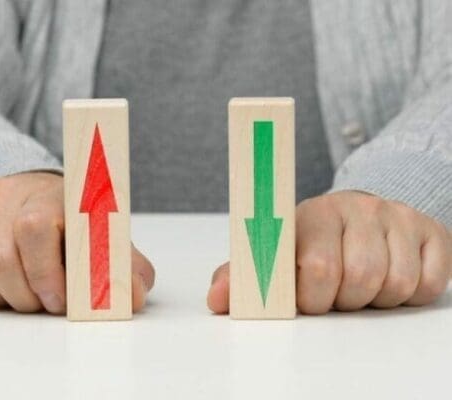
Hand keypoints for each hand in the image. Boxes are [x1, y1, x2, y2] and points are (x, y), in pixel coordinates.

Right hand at [0, 172, 154, 313]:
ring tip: (28, 292)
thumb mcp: (101, 231)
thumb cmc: (67, 217)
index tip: (61, 300)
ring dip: (6, 300)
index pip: (35, 227)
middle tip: (47, 302)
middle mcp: (5, 193)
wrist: (23, 186)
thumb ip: (123, 262)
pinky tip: (5, 283)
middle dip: (29, 296)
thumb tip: (133, 296)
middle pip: (1, 259)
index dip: (46, 273)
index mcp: (49, 192)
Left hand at [208, 191, 450, 313]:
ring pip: (393, 284)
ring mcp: (397, 217)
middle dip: (341, 300)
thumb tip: (217, 300)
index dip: (310, 296)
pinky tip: (388, 278)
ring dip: (373, 299)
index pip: (316, 266)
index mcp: (313, 213)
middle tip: (333, 291)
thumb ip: (246, 275)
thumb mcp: (277, 252)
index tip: (305, 300)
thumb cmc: (313, 241)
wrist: (360, 213)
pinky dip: (407, 296)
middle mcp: (357, 208)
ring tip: (357, 283)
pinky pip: (427, 285)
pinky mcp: (431, 231)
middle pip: (358, 279)